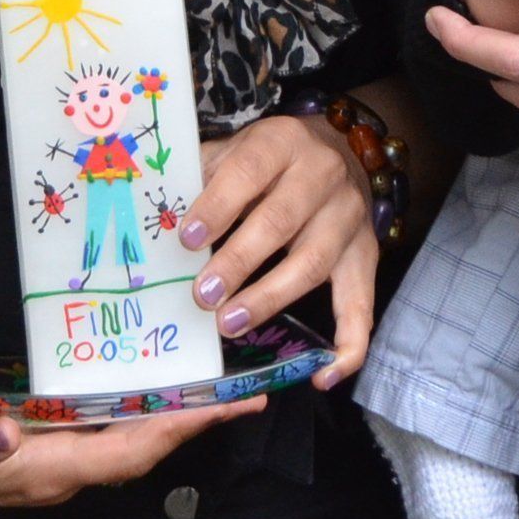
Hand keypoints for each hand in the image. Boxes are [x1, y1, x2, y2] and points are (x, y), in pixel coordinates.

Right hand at [0, 385, 258, 510]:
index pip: (128, 452)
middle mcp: (55, 470)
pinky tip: (143, 377)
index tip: (227, 408)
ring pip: (124, 437)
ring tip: (211, 379)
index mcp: (39, 472)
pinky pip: (98, 424)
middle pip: (141, 447)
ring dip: (169, 413)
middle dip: (194, 421)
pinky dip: (131, 402)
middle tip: (245, 389)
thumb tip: (7, 436)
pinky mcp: (37, 440)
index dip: (180, 431)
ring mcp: (48, 458)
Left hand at [181, 112, 378, 384]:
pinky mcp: (366, 256)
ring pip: (313, 262)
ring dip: (270, 298)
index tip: (188, 239)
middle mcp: (323, 175)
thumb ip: (199, 178)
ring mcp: (349, 218)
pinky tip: (323, 377)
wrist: (338, 150)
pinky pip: (363, 305)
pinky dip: (348, 346)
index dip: (219, 205)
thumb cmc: (268, 161)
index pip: (250, 171)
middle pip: (281, 220)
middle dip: (239, 261)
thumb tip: (152, 220)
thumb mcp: (235, 151)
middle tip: (202, 296)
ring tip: (230, 323)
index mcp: (282, 142)